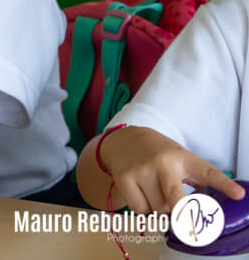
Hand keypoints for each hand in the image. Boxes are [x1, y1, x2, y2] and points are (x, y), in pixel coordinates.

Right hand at [100, 126, 244, 213]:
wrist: (124, 139)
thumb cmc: (157, 153)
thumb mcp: (179, 158)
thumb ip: (197, 179)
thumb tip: (212, 206)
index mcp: (183, 157)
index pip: (206, 172)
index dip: (224, 184)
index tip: (238, 194)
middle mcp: (163, 162)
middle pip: (176, 200)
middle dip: (181, 215)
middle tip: (184, 222)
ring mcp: (142, 170)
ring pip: (157, 208)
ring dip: (160, 210)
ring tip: (156, 196)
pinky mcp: (124, 178)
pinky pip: (139, 209)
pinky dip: (143, 209)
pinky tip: (142, 196)